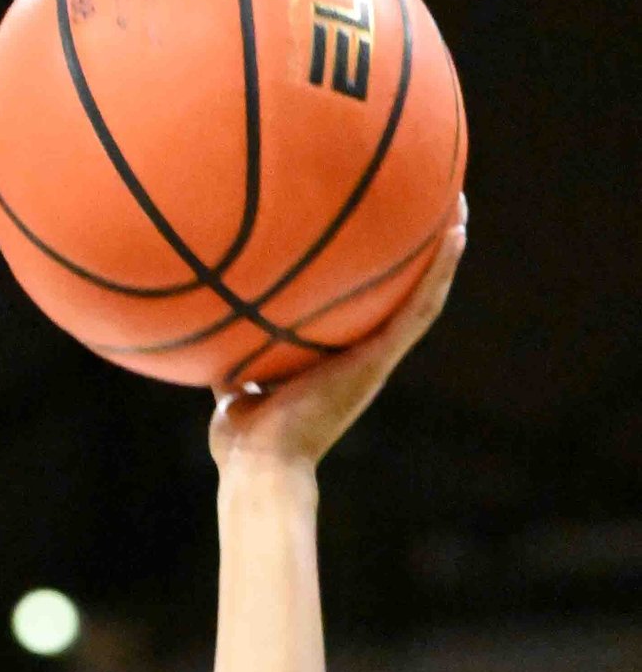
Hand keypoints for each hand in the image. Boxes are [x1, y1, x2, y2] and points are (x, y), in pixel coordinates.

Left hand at [209, 198, 464, 476]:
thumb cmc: (244, 442)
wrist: (259, 465)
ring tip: (459, 205)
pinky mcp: (379, 360)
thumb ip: (235, 360)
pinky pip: (419, 309)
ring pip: (423, 298)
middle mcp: (363, 359)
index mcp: (336, 365)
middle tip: (435, 211)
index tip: (384, 242)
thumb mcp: (236, 388)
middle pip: (402, 300)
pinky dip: (441, 270)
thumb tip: (213, 330)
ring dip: (444, 253)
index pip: (364, 315)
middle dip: (419, 258)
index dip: (378, 281)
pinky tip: (456, 231)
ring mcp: (376, 360)